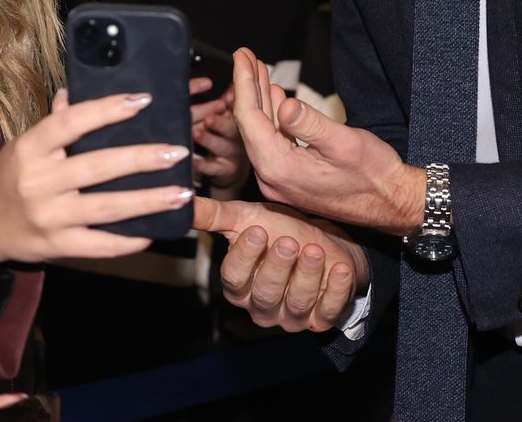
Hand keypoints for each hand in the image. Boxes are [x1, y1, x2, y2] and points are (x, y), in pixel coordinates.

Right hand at [0, 90, 192, 267]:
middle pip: (97, 167)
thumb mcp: (24, 146)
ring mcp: (49, 218)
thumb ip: (54, 122)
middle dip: (142, 159)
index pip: (70, 123)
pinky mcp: (58, 246)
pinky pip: (100, 245)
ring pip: (106, 208)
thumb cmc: (12, 177)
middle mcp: (39, 183)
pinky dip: (129, 239)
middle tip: (178, 152)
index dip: (106, 110)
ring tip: (182, 192)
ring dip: (148, 201)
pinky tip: (155, 230)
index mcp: (29, 149)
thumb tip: (75, 91)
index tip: (142, 100)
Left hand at [189, 77, 250, 195]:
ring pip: (220, 147)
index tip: (227, 98)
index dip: (232, 103)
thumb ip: (229, 101)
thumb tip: (232, 80)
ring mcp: (231, 156)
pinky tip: (191, 160)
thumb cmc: (228, 140)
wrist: (232, 172)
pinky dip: (201, 164)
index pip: (236, 110)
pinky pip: (212, 168)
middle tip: (209, 117)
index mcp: (239, 123)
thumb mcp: (230, 119)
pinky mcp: (223, 171)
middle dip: (220, 122)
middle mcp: (238, 139)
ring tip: (195, 133)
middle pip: (230, 129)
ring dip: (208, 139)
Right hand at [194, 197, 367, 332]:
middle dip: (277, 268)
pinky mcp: (322, 319)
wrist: (326, 243)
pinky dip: (336, 291)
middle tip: (287, 241)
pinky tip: (340, 268)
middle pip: (265, 294)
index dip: (245, 256)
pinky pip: (328, 312)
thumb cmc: (281, 230)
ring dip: (307, 276)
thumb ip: (215, 215)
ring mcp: (292, 316)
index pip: (234, 278)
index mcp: (239, 285)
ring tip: (314, 250)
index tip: (257, 231)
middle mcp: (262, 306)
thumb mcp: (248, 218)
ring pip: (297, 303)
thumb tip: (181, 202)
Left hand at [231, 48, 424, 232]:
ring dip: (261, 100)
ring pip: (261, 133)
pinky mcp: (290, 180)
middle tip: (246, 55)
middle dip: (249, 87)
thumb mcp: (344, 143)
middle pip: (250, 125)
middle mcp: (272, 179)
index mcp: (280, 168)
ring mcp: (279, 181)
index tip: (241, 55)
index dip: (244, 83)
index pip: (249, 118)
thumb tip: (284, 105)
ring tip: (259, 70)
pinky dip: (273, 118)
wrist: (391, 203)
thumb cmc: (373, 174)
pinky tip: (276, 99)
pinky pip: (273, 143)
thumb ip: (310, 124)